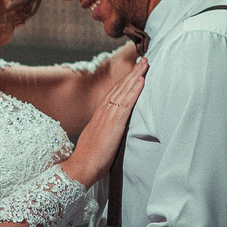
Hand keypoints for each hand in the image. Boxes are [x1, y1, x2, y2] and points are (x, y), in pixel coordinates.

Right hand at [60, 56, 145, 186]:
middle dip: (132, 74)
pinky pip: (126, 103)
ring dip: (135, 76)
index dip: (124, 83)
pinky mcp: (114, 123)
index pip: (113, 95)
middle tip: (143, 60)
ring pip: (123, 91)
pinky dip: (134, 90)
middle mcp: (103, 113)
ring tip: (145, 64)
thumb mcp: (98, 141)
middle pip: (119, 88)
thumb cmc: (89, 159)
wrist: (81, 166)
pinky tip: (141, 80)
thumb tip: (112, 132)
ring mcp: (108, 117)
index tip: (133, 72)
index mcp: (99, 117)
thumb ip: (105, 133)